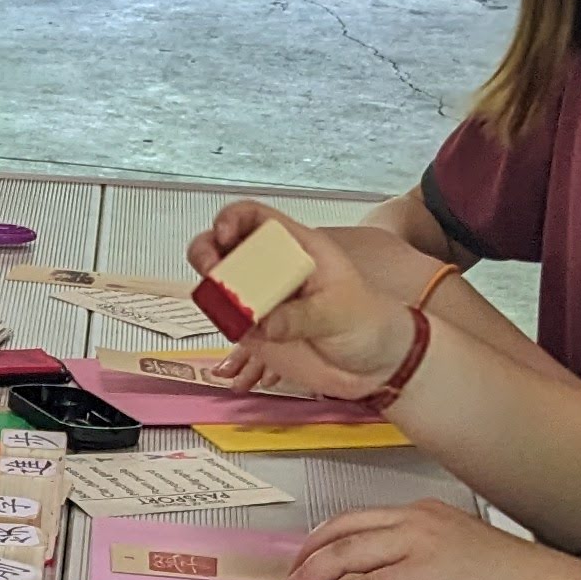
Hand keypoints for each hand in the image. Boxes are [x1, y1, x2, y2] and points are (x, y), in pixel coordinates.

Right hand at [182, 202, 413, 394]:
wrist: (373, 362)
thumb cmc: (367, 322)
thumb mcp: (341, 312)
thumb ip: (302, 316)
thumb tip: (265, 322)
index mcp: (295, 247)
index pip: (255, 217)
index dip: (233, 219)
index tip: (225, 234)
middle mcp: (270, 267)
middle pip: (222, 245)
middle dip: (207, 251)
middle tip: (211, 270)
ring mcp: (258, 297)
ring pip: (217, 281)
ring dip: (208, 287)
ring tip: (220, 303)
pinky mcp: (252, 328)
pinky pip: (224, 318)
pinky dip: (217, 320)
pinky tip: (231, 327)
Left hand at [270, 502, 564, 579]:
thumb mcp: (459, 563)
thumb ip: (422, 568)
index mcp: (426, 514)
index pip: (360, 519)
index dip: (326, 538)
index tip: (306, 555)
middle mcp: (417, 521)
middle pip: (341, 530)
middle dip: (306, 555)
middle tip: (287, 576)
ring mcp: (417, 543)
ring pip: (342, 554)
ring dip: (308, 577)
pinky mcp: (419, 574)